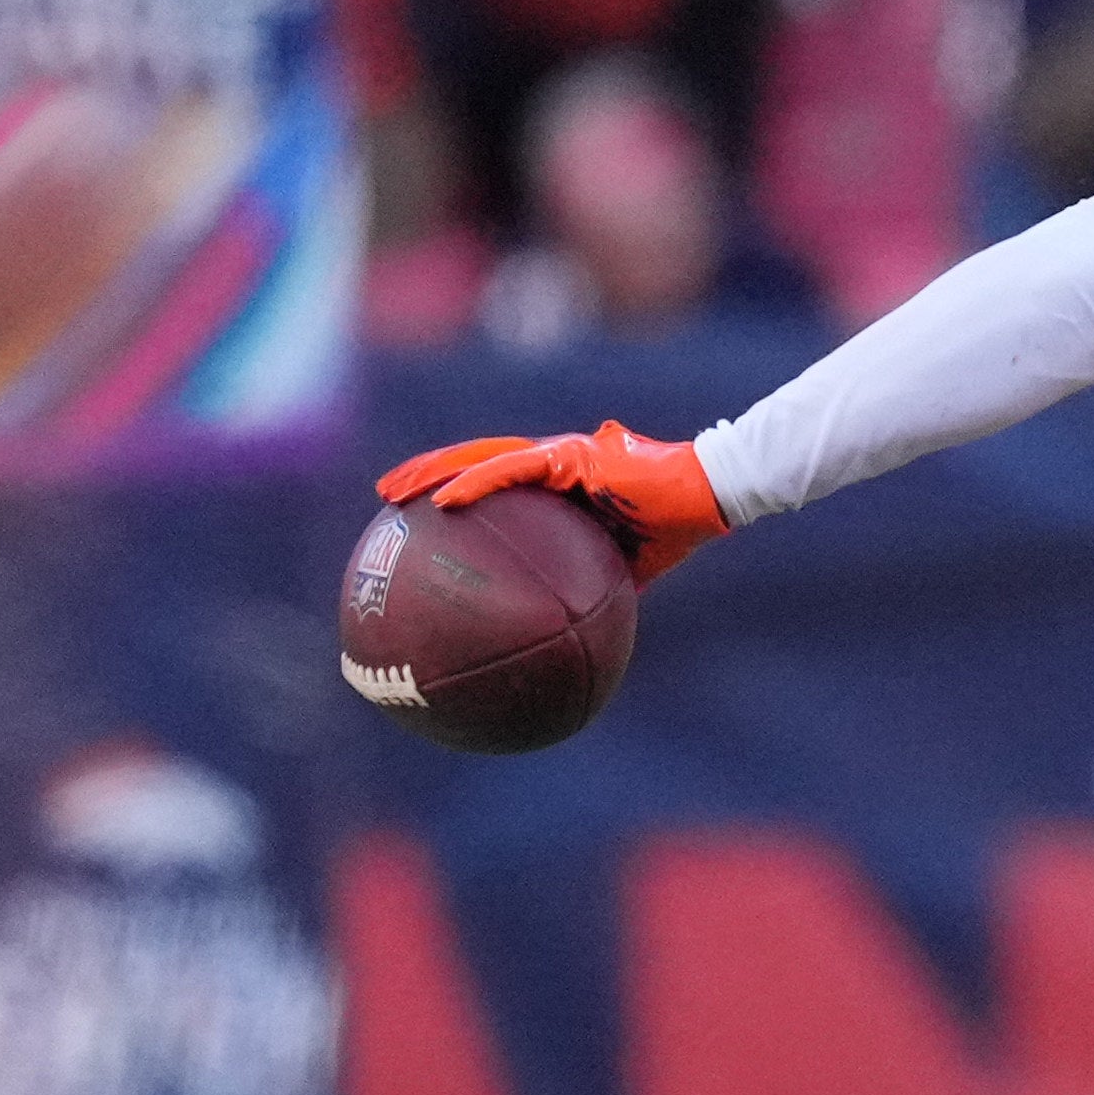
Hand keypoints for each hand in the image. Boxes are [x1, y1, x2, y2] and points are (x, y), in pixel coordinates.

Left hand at [378, 420, 731, 579]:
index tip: (418, 514)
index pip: (497, 480)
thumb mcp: (622, 573)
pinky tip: (440, 503)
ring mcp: (558, 456)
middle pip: (474, 463)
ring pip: (479, 458)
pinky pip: (509, 471)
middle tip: (385, 499)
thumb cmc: (673, 531)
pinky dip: (473, 485)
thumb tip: (568, 639)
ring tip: (391, 492)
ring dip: (431, 474)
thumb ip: (592, 592)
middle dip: (425, 476)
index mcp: (562, 483)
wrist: (708, 499)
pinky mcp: (568, 457)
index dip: (457, 490)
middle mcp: (552, 462)